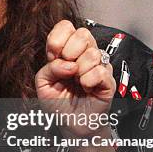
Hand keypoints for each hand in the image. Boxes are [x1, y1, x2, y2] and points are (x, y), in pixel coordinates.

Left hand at [34, 20, 115, 137]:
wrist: (71, 125)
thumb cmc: (58, 104)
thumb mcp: (43, 84)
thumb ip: (48, 68)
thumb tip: (66, 63)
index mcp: (67, 51)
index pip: (66, 27)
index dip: (58, 38)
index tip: (53, 55)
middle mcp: (84, 55)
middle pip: (83, 34)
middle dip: (69, 52)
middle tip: (66, 70)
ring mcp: (98, 66)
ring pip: (92, 53)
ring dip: (79, 71)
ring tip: (77, 82)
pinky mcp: (109, 80)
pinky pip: (100, 71)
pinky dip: (89, 81)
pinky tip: (86, 88)